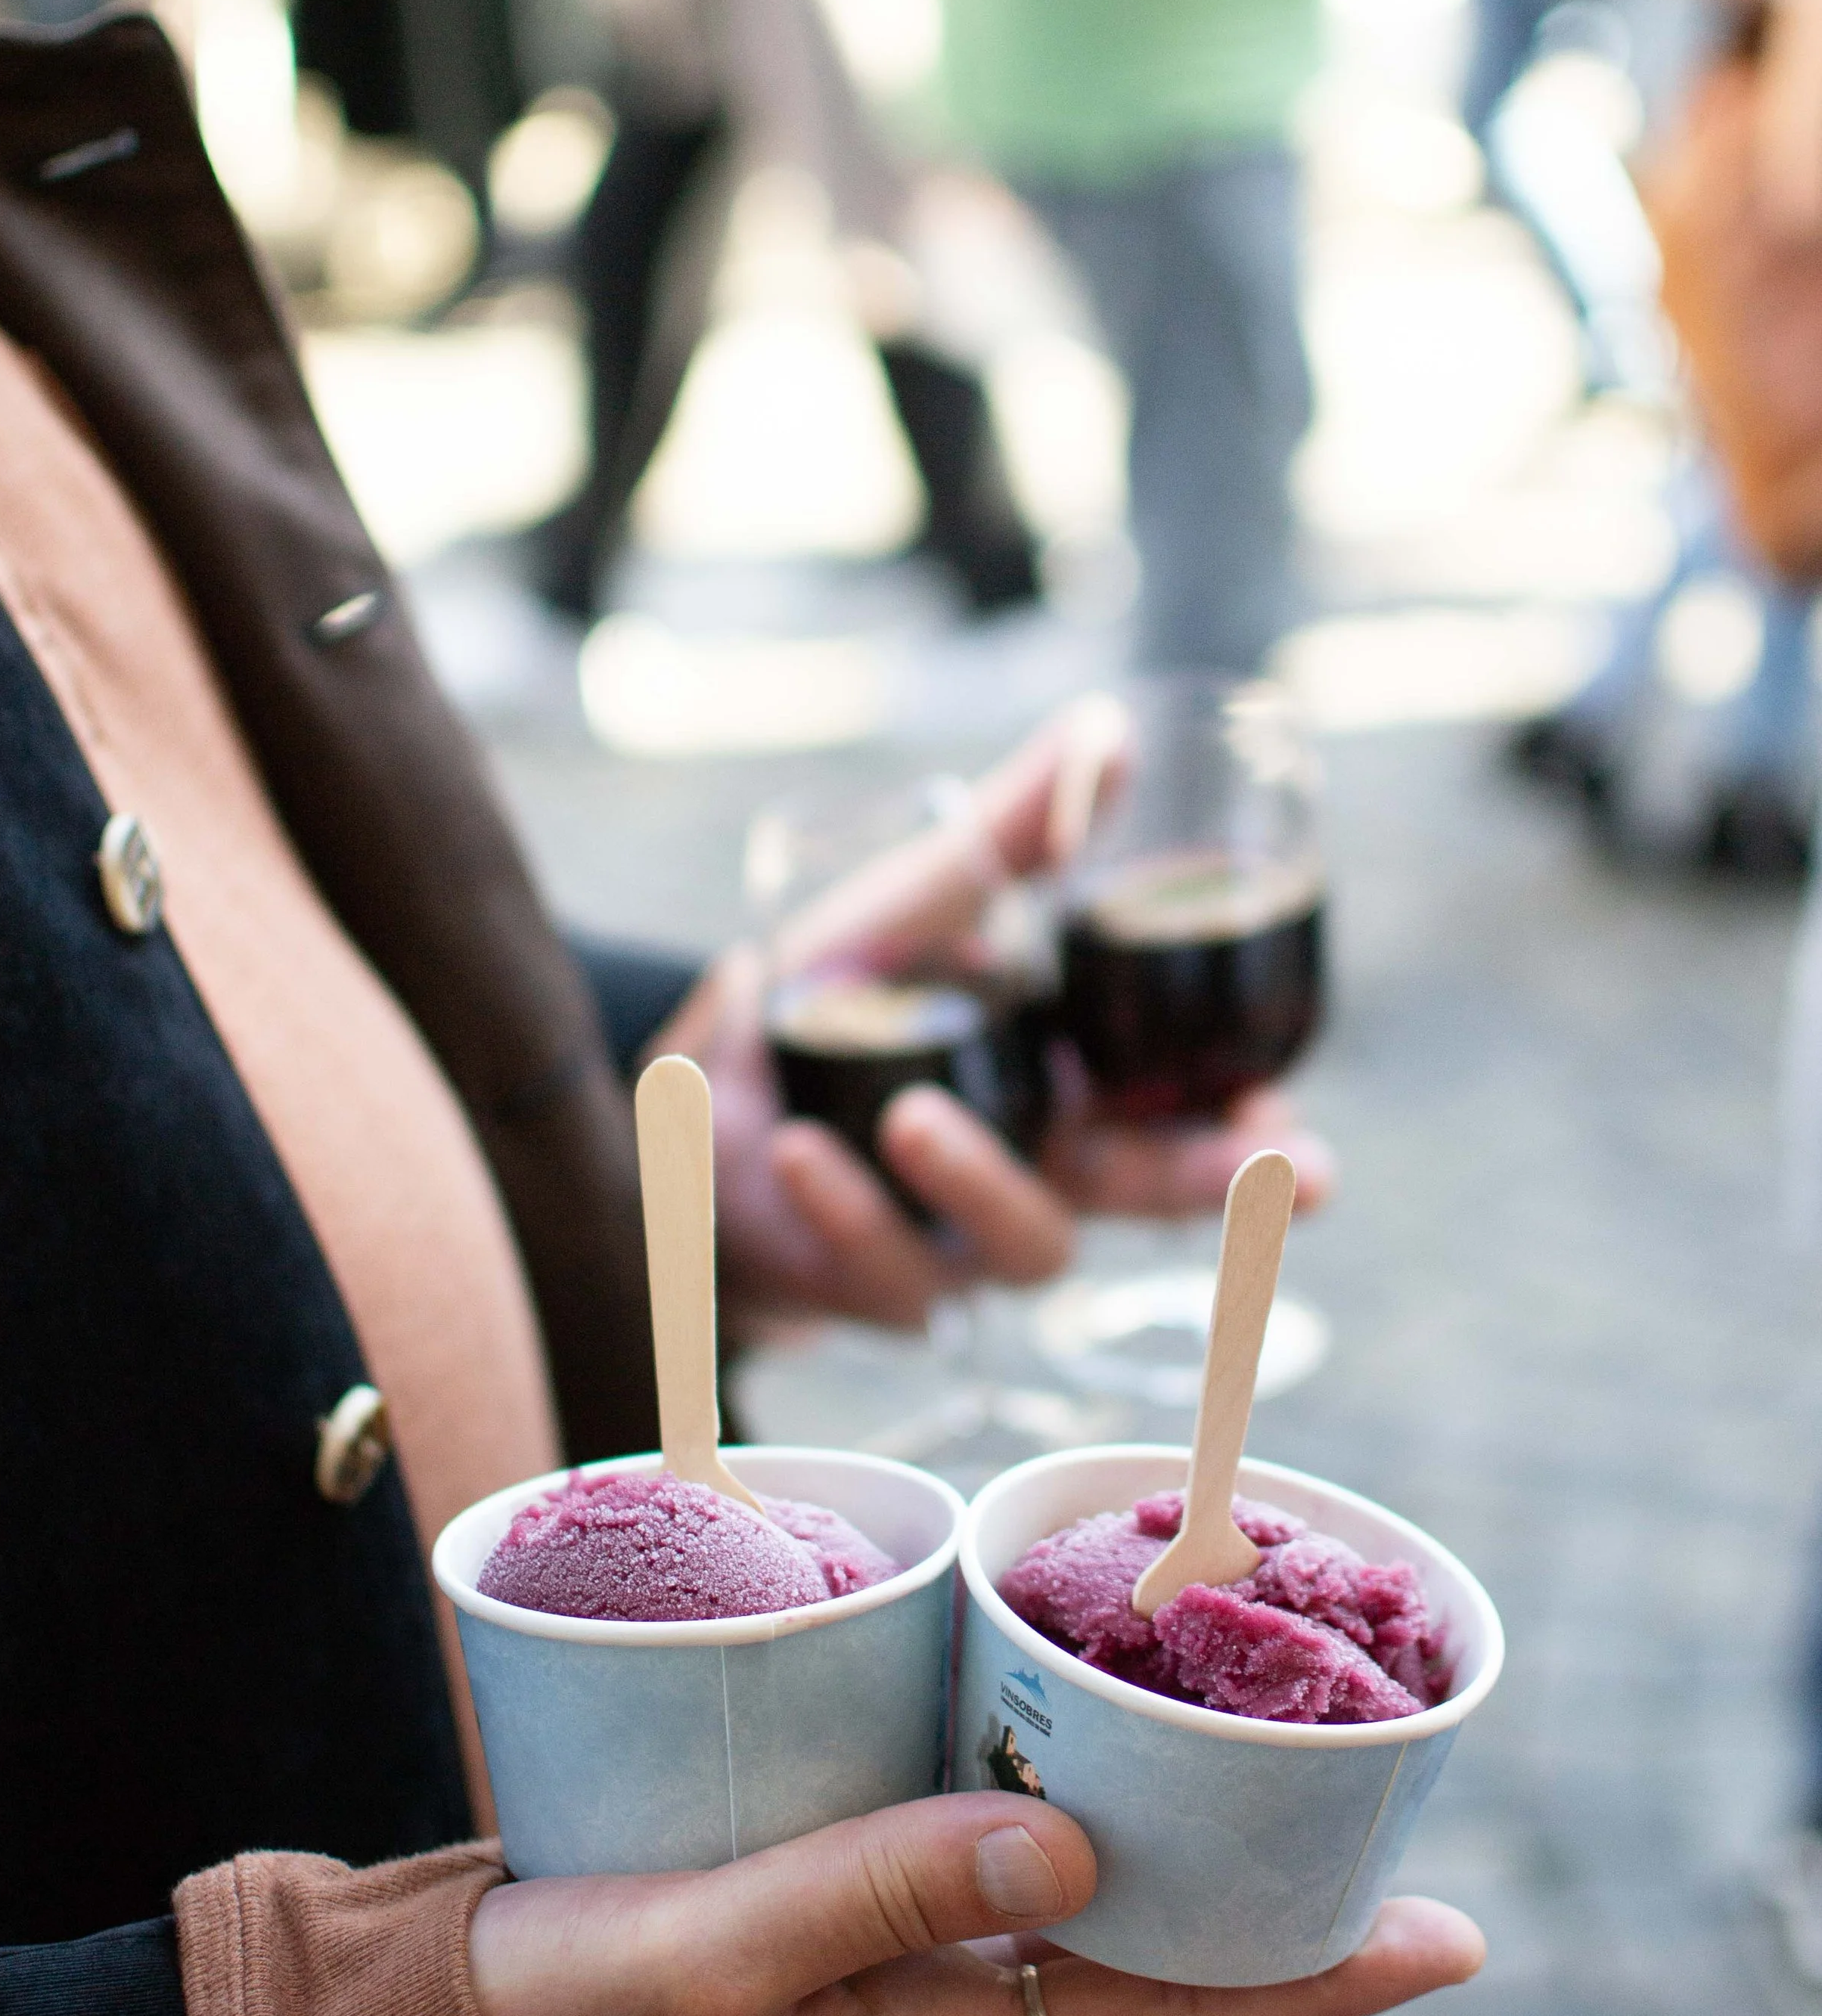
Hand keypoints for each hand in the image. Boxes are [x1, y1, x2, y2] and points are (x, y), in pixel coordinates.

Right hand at [469, 1793, 1482, 2015]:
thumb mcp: (708, 1954)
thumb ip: (873, 1890)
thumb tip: (1074, 1844)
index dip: (1307, 1986)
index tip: (1439, 1947)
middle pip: (1154, 1985)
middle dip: (1286, 1937)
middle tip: (1404, 1864)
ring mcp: (887, 1985)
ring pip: (1083, 1939)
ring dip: (1190, 1885)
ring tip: (1279, 1805)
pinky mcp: (834, 1933)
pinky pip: (995, 1897)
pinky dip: (1072, 1842)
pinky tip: (1082, 1781)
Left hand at [655, 713, 1333, 1335]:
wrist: (707, 1082)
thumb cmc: (840, 993)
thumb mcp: (924, 901)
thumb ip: (1018, 832)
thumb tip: (1106, 732)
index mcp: (1083, 1092)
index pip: (1199, 1127)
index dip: (1266, 1150)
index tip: (1309, 1153)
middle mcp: (1047, 1172)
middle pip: (1159, 1200)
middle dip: (1218, 1194)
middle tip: (1258, 1171)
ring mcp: (968, 1240)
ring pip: (1027, 1248)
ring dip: (981, 1183)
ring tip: (911, 1121)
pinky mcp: (875, 1283)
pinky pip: (886, 1274)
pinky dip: (845, 1212)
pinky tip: (801, 1156)